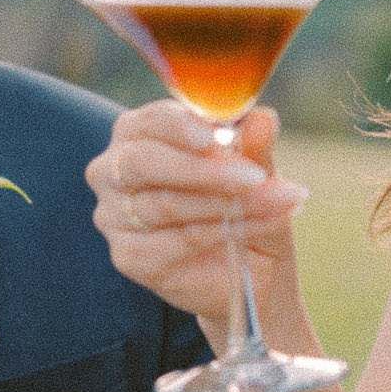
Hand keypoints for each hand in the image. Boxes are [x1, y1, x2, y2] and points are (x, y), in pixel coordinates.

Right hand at [85, 103, 309, 343]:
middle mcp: (114, 172)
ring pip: (167, 205)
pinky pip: (179, 240)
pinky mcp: (130, 257)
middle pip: (143, 162)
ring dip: (228, 203)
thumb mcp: (257, 175)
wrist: (248, 272)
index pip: (150, 121)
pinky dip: (224, 232)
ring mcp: (115, 217)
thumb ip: (255, 149)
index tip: (215, 135)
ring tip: (277, 202)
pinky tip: (258, 227)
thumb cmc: (242, 208)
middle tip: (254, 176)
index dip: (180, 126)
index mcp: (138, 134)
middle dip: (203, 169)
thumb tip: (263, 119)